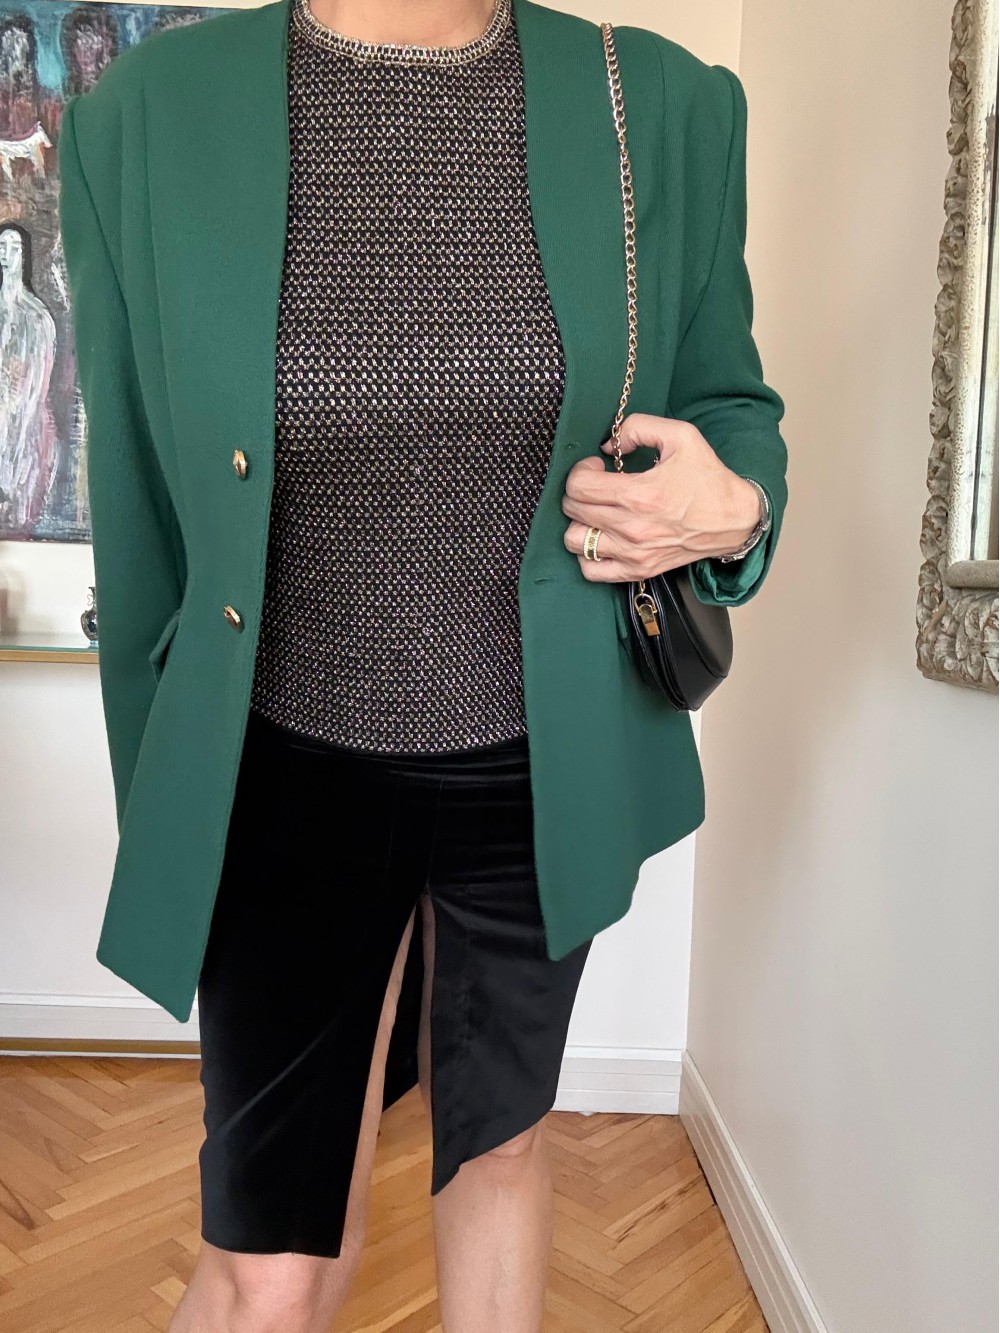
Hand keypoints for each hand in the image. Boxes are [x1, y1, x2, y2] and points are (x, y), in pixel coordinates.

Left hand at [561, 413, 760, 581]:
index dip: (580, 471)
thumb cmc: (708, 478)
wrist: (734, 519)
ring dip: (579, 523)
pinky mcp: (638, 570)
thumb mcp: (681, 436)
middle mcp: (631, 528)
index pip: (578, 486)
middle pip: (573, 511)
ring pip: (575, 542)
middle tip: (596, 485)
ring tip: (596, 513)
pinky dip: (588, 554)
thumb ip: (639, 427)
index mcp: (638, 495)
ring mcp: (633, 553)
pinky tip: (602, 537)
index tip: (596, 467)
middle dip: (577, 492)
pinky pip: (592, 570)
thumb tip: (608, 443)